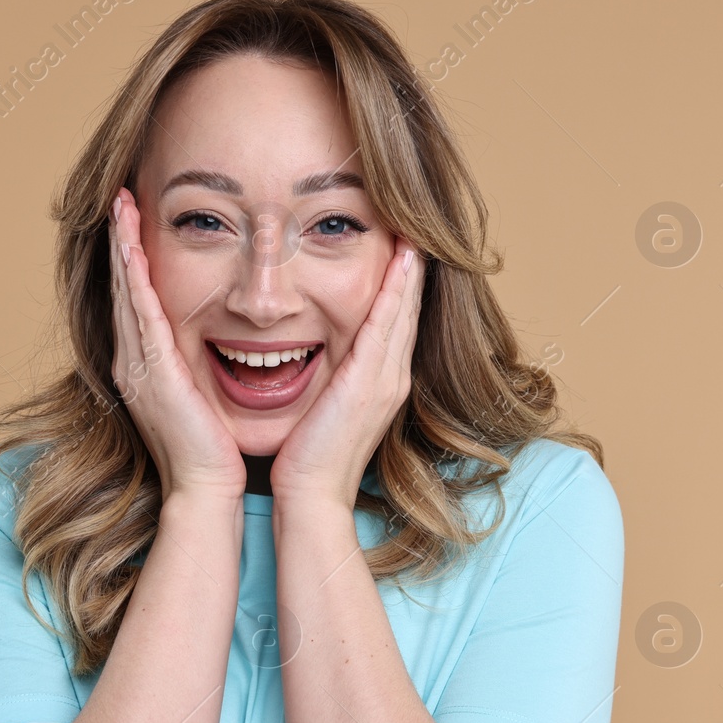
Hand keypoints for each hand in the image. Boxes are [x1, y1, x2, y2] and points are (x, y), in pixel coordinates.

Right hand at [108, 186, 246, 501]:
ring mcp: (137, 367)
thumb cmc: (215, 452)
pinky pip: (140, 313)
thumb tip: (226, 342)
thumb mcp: (205, 398)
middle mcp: (134, 362)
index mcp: (149, 366)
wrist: (206, 492)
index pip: (139, 299)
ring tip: (120, 205)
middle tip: (119, 197)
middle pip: (123, 287)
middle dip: (120, 241)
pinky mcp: (151, 373)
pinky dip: (133, 277)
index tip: (136, 221)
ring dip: (121, 246)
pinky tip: (131, 245)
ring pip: (126, 291)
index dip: (133, 259)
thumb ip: (202, 369)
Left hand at [270, 236, 424, 509]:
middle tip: (416, 226)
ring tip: (415, 229)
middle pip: (409, 310)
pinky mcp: (371, 381)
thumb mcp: (324, 408)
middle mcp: (393, 377)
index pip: (395, 322)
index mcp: (381, 382)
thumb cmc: (306, 458)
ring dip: (411, 270)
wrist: (310, 496)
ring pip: (405, 310)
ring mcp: (387, 380)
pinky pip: (388, 324)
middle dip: (412, 269)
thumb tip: (317, 355)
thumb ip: (329, 379)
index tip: (401, 246)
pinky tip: (403, 259)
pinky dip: (398, 290)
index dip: (402, 285)